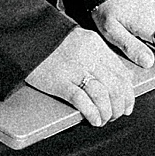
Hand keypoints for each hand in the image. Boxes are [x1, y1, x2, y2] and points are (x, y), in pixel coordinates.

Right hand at [24, 28, 144, 125]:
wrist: (26, 36)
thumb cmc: (52, 40)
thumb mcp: (82, 40)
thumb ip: (100, 56)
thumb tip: (119, 77)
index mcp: (96, 46)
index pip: (122, 73)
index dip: (128, 93)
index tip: (128, 104)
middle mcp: (88, 57)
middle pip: (115, 86)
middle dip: (120, 106)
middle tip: (117, 115)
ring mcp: (74, 70)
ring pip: (102, 95)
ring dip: (107, 112)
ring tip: (104, 119)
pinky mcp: (59, 81)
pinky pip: (82, 100)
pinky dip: (92, 113)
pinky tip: (94, 120)